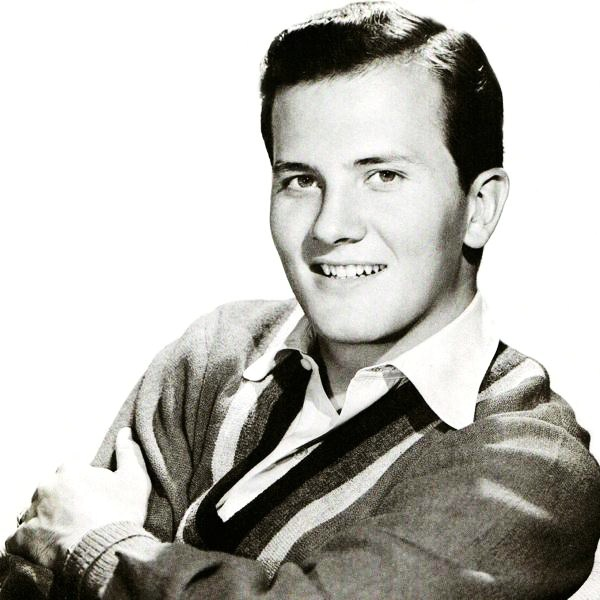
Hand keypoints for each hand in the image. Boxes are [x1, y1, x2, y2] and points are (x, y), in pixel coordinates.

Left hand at [5, 428, 150, 570]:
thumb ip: (127, 452)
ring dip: (45, 519)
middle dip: (61, 499)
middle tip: (79, 515)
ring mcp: (32, 512)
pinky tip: (47, 544)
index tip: (93, 496)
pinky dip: (30, 540)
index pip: (71, 469)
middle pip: (50, 489)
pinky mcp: (22, 538)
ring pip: (34, 511)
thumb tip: (125, 431)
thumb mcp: (134, 479)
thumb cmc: (121, 513)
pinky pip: (19, 537)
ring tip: (64, 532)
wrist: (105, 552)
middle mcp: (46, 486)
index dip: (83, 482)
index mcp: (70, 470)